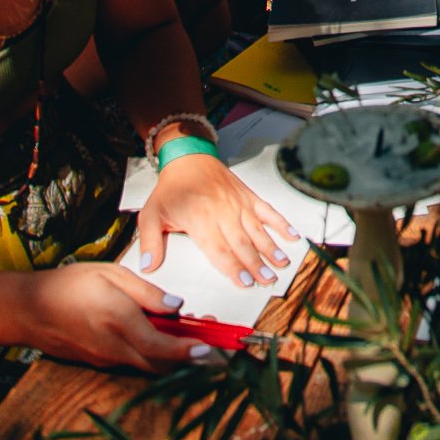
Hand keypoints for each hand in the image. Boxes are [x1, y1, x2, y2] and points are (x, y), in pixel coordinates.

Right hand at [20, 265, 225, 371]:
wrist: (29, 310)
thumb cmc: (71, 285)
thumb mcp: (113, 275)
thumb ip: (147, 293)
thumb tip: (177, 305)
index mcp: (120, 322)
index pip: (161, 346)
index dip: (187, 351)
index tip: (209, 349)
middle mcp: (114, 347)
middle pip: (159, 364)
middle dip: (186, 357)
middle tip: (207, 341)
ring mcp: (105, 359)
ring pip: (146, 366)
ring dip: (169, 357)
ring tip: (187, 335)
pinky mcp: (98, 362)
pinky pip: (131, 363)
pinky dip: (150, 355)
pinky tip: (157, 337)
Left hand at [138, 152, 298, 286]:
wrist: (188, 157)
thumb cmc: (171, 189)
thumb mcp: (151, 214)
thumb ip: (149, 243)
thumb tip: (148, 268)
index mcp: (200, 220)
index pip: (219, 249)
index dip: (233, 267)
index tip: (245, 282)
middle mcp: (223, 213)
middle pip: (242, 243)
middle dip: (256, 263)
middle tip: (268, 280)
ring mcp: (238, 203)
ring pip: (257, 229)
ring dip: (270, 247)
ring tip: (282, 263)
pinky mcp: (247, 195)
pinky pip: (267, 210)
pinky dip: (280, 222)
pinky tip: (292, 235)